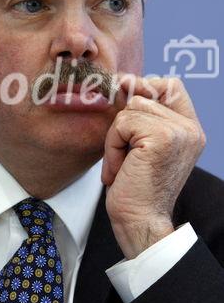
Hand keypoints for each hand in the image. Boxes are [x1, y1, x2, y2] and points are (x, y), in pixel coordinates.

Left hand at [102, 76, 205, 258]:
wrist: (140, 222)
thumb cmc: (136, 187)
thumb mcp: (142, 145)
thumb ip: (141, 115)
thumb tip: (123, 80)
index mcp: (189, 129)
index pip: (170, 85)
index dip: (145, 86)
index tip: (127, 104)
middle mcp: (190, 128)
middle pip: (145, 93)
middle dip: (126, 120)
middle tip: (125, 151)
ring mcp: (179, 131)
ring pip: (131, 108)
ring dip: (117, 137)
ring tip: (124, 164)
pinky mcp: (162, 137)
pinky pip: (123, 123)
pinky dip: (113, 145)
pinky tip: (121, 169)